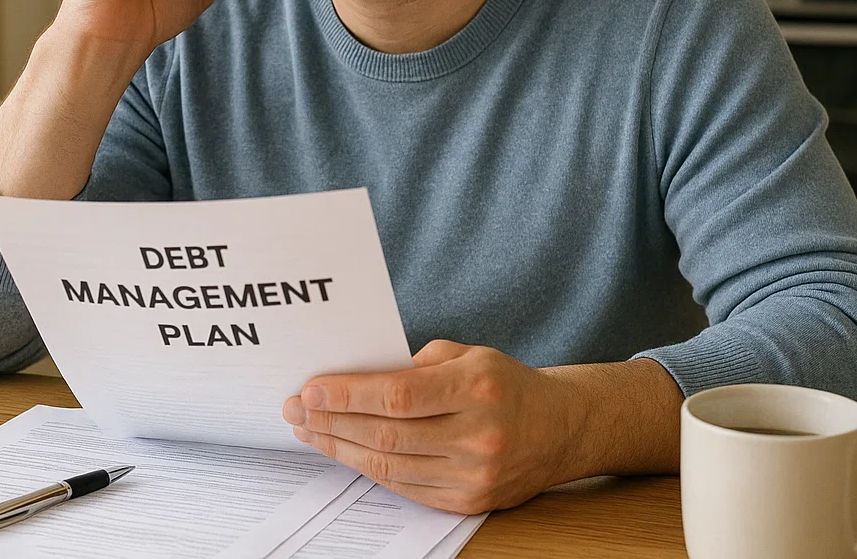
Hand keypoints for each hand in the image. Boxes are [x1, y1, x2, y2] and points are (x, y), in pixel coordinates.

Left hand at [281, 340, 589, 513]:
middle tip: (295, 408)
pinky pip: (405, 487)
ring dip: (341, 448)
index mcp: (478, 388)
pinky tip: (345, 451)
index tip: (311, 388)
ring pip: (390, 466)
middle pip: (388, 434)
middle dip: (332, 421)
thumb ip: (415, 365)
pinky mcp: (468, 501)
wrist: (561, 429)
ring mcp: (474, 475)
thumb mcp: (469, 355)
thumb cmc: (507, 384)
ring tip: (310, 431)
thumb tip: (354, 378)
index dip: (349, 394)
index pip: (399, 395)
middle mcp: (478, 435)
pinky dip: (368, 469)